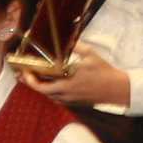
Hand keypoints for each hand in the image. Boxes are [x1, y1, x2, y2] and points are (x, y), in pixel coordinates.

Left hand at [15, 46, 132, 108]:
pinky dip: (52, 90)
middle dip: (32, 83)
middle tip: (25, 74)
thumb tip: (65, 40)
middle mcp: (66, 95)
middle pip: (43, 92)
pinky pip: (59, 98)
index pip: (42, 87)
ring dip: (42, 87)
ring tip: (35, 77)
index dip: (31, 81)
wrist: (117, 89)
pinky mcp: (76, 102)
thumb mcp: (90, 55)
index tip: (25, 72)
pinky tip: (51, 82)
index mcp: (67, 84)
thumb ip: (75, 47)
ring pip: (50, 96)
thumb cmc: (104, 72)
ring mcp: (71, 100)